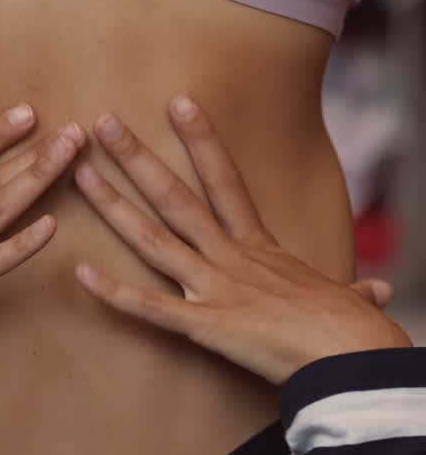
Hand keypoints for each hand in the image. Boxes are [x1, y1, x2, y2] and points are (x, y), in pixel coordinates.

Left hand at [72, 99, 410, 386]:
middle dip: (138, 159)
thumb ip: (350, 294)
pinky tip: (81, 274)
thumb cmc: (350, 329)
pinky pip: (150, 308)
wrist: (349, 351)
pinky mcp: (204, 326)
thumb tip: (374, 294)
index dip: (201, 141)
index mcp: (260, 248)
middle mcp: (231, 258)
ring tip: (80, 175)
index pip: (226, 181)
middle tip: (102, 123)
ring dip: (114, 208)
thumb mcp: (346, 301)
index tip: (178, 102)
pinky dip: (114, 294)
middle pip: (176, 198)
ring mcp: (215, 288)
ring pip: (154, 240)